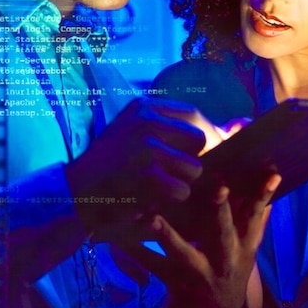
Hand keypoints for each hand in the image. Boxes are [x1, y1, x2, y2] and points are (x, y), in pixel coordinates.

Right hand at [63, 97, 219, 232]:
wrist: (72, 193)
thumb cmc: (112, 166)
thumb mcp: (136, 135)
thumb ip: (175, 131)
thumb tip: (235, 127)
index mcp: (143, 107)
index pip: (192, 114)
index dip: (206, 135)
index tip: (206, 153)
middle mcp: (144, 121)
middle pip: (198, 139)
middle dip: (194, 160)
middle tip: (180, 175)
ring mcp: (143, 148)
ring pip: (193, 167)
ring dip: (183, 184)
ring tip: (161, 188)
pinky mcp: (142, 176)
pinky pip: (180, 190)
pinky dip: (172, 200)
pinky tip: (153, 199)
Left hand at [123, 173, 280, 307]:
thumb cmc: (232, 274)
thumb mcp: (248, 250)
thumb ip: (256, 218)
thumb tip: (272, 178)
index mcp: (243, 247)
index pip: (256, 217)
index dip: (262, 196)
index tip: (270, 174)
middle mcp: (225, 259)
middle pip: (223, 232)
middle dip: (221, 210)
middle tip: (217, 188)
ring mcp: (200, 274)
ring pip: (183, 252)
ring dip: (166, 234)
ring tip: (148, 216)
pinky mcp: (177, 284)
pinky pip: (154, 266)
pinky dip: (136, 252)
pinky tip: (117, 240)